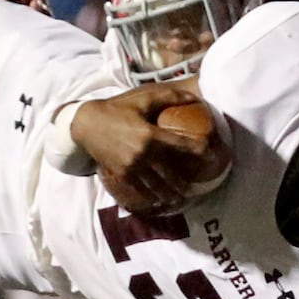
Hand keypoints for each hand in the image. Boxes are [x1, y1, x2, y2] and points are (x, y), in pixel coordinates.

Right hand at [73, 84, 208, 214]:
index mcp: (151, 135)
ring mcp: (131, 167)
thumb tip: (194, 97)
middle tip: (196, 189)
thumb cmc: (117, 108)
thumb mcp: (143, 98)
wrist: (86, 124)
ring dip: (169, 194)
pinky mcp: (121, 174)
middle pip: (170, 174)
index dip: (200, 151)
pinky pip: (139, 188)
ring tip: (179, 200)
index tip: (212, 155)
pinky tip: (157, 201)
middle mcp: (143, 154)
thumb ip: (169, 97)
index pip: (183, 146)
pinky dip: (150, 196)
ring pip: (156, 186)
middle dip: (184, 184)